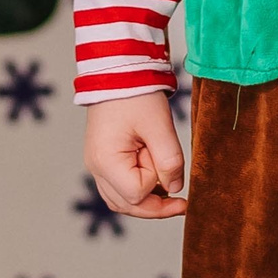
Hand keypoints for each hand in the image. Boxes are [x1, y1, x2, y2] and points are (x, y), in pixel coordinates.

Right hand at [84, 91, 187, 219]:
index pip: (136, 194)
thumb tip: (175, 188)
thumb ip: (170, 160)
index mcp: (105, 161)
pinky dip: (138, 189)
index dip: (156, 183)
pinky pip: (119, 186)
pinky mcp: (103, 158)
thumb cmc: (136, 94)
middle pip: (126, 205)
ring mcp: (97, 164)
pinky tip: (155, 178)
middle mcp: (96, 168)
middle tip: (182, 202)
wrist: (117, 71)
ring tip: (168, 187)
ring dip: (146, 200)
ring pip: (121, 200)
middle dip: (155, 206)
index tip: (162, 157)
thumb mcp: (159, 126)